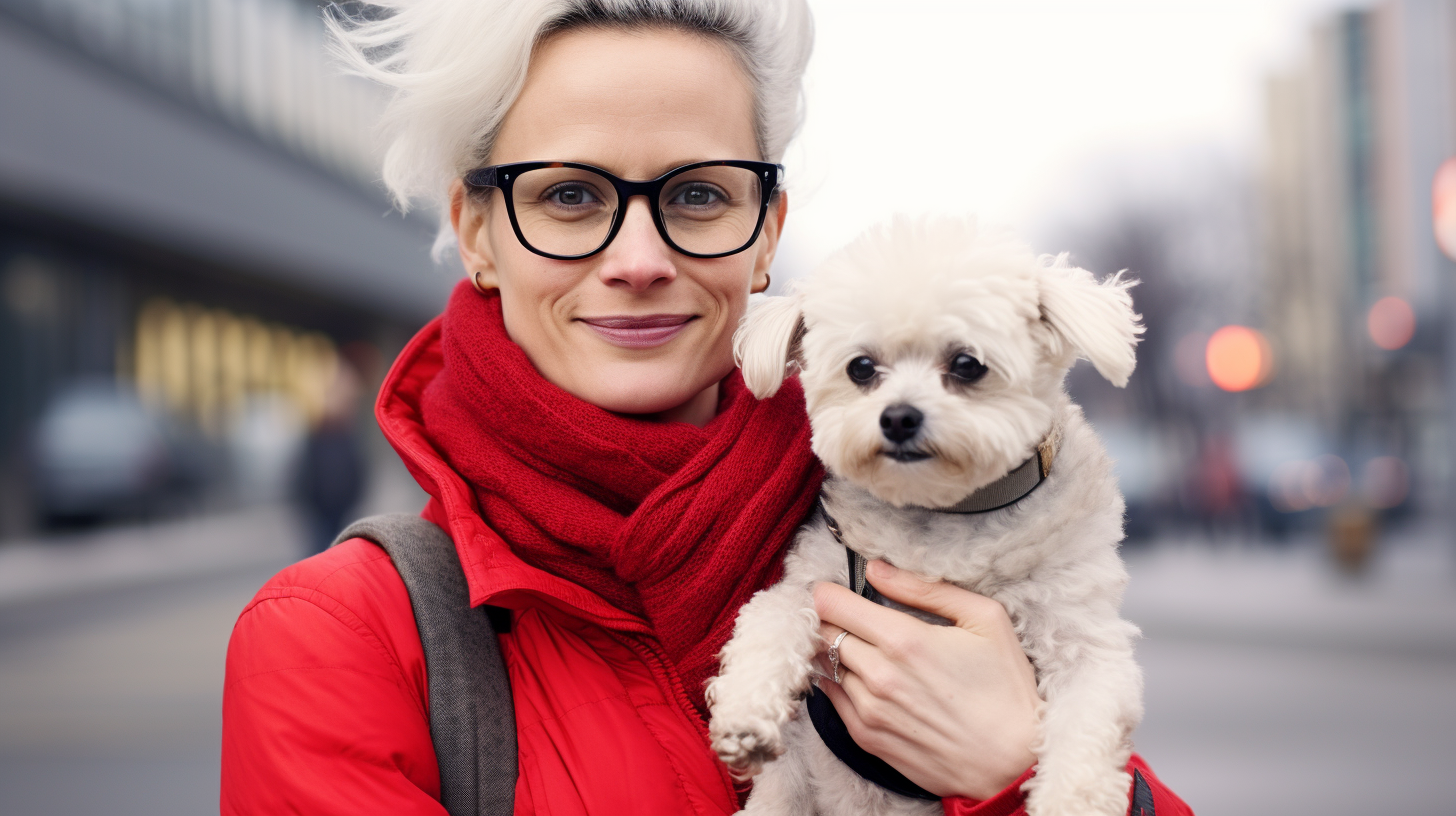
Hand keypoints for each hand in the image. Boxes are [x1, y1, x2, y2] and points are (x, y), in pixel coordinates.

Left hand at [813, 560, 1040, 799]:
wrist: (1013, 764)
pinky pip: (832, 699)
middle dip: (831, 620)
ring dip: (836, 654)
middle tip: (850, 618)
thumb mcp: (984, 619)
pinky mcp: (867, 739)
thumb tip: (876, 569)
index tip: (836, 591)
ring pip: (826, 666)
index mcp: (904, 639)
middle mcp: (878, 675)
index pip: (831, 603)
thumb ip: (925, 589)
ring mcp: (868, 710)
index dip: (828, 592)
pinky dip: (840, 683)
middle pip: (822, 633)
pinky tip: (867, 680)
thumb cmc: (1007, 688)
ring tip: (864, 650)